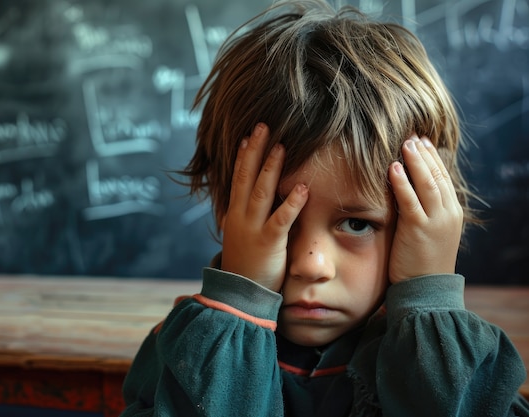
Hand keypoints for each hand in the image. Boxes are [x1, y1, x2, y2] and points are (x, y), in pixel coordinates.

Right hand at [220, 123, 308, 291]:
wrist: (239, 294)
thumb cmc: (246, 265)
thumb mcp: (241, 236)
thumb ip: (248, 216)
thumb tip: (253, 200)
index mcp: (235, 214)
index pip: (238, 178)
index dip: (243, 156)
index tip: (248, 136)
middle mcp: (240, 217)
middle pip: (246, 177)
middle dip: (254, 150)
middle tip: (262, 126)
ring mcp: (253, 229)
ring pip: (261, 192)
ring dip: (271, 167)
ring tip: (282, 146)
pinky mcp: (268, 243)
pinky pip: (281, 219)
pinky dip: (291, 202)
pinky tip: (303, 187)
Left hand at [388, 136, 462, 283]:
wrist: (425, 290)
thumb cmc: (421, 263)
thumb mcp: (428, 232)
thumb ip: (422, 212)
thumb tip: (408, 193)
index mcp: (452, 213)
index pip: (443, 177)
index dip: (432, 158)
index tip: (421, 142)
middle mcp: (448, 213)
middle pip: (437, 175)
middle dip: (424, 154)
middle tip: (412, 136)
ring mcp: (436, 221)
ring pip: (427, 183)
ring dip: (415, 161)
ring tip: (405, 143)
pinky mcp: (419, 229)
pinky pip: (410, 200)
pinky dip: (402, 181)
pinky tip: (394, 167)